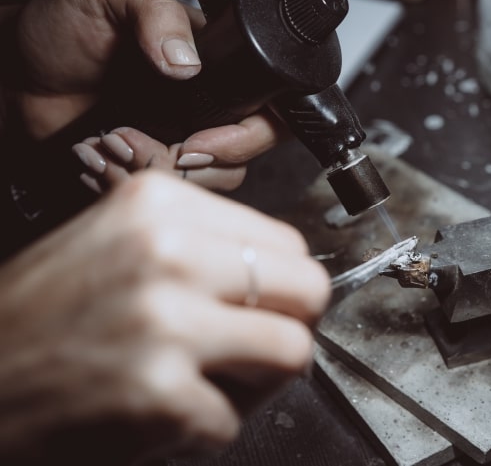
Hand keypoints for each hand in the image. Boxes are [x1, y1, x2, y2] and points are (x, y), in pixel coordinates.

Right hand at [0, 171, 329, 464]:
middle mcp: (167, 251)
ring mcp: (166, 321)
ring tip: (209, 386)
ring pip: (291, 352)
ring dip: (258, 383)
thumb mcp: (117, 243)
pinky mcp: (160, 393)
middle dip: (288, 327)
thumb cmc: (40, 319)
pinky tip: (158, 417)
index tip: (259, 308)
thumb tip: (281, 276)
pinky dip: (202, 430)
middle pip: (307, 289)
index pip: (286, 242)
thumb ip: (201, 246)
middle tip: (252, 351)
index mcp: (159, 204)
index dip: (281, 286)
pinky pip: (232, 420)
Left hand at [9, 0, 282, 190]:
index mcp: (216, 65)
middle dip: (198, 163)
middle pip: (245, 155)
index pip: (270, 108)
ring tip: (114, 145)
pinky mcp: (155, 167)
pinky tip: (104, 161)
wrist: (14, 75)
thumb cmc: (61, 26)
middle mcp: (209, 106)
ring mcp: (184, 140)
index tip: (196, 141)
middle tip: (149, 145)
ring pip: (212, 184)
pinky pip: (170, 195)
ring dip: (161, 173)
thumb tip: (189, 62)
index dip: (247, 135)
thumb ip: (155, 9)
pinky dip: (135, 186)